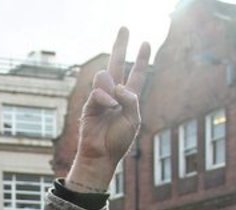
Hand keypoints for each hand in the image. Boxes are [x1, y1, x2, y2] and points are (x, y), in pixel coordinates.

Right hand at [64, 28, 149, 192]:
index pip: (136, 74)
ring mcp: (101, 98)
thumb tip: (118, 84)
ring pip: (105, 77)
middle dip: (121, 45)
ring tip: (112, 104)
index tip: (145, 43)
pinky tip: (108, 107)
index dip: (141, 59)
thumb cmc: (118, 142)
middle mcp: (114, 95)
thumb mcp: (133, 120)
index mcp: (128, 99)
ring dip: (111, 86)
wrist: (101, 156)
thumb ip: (131, 100)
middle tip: (124, 27)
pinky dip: (105, 98)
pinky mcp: (90, 103)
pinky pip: (99, 92)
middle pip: (117, 64)